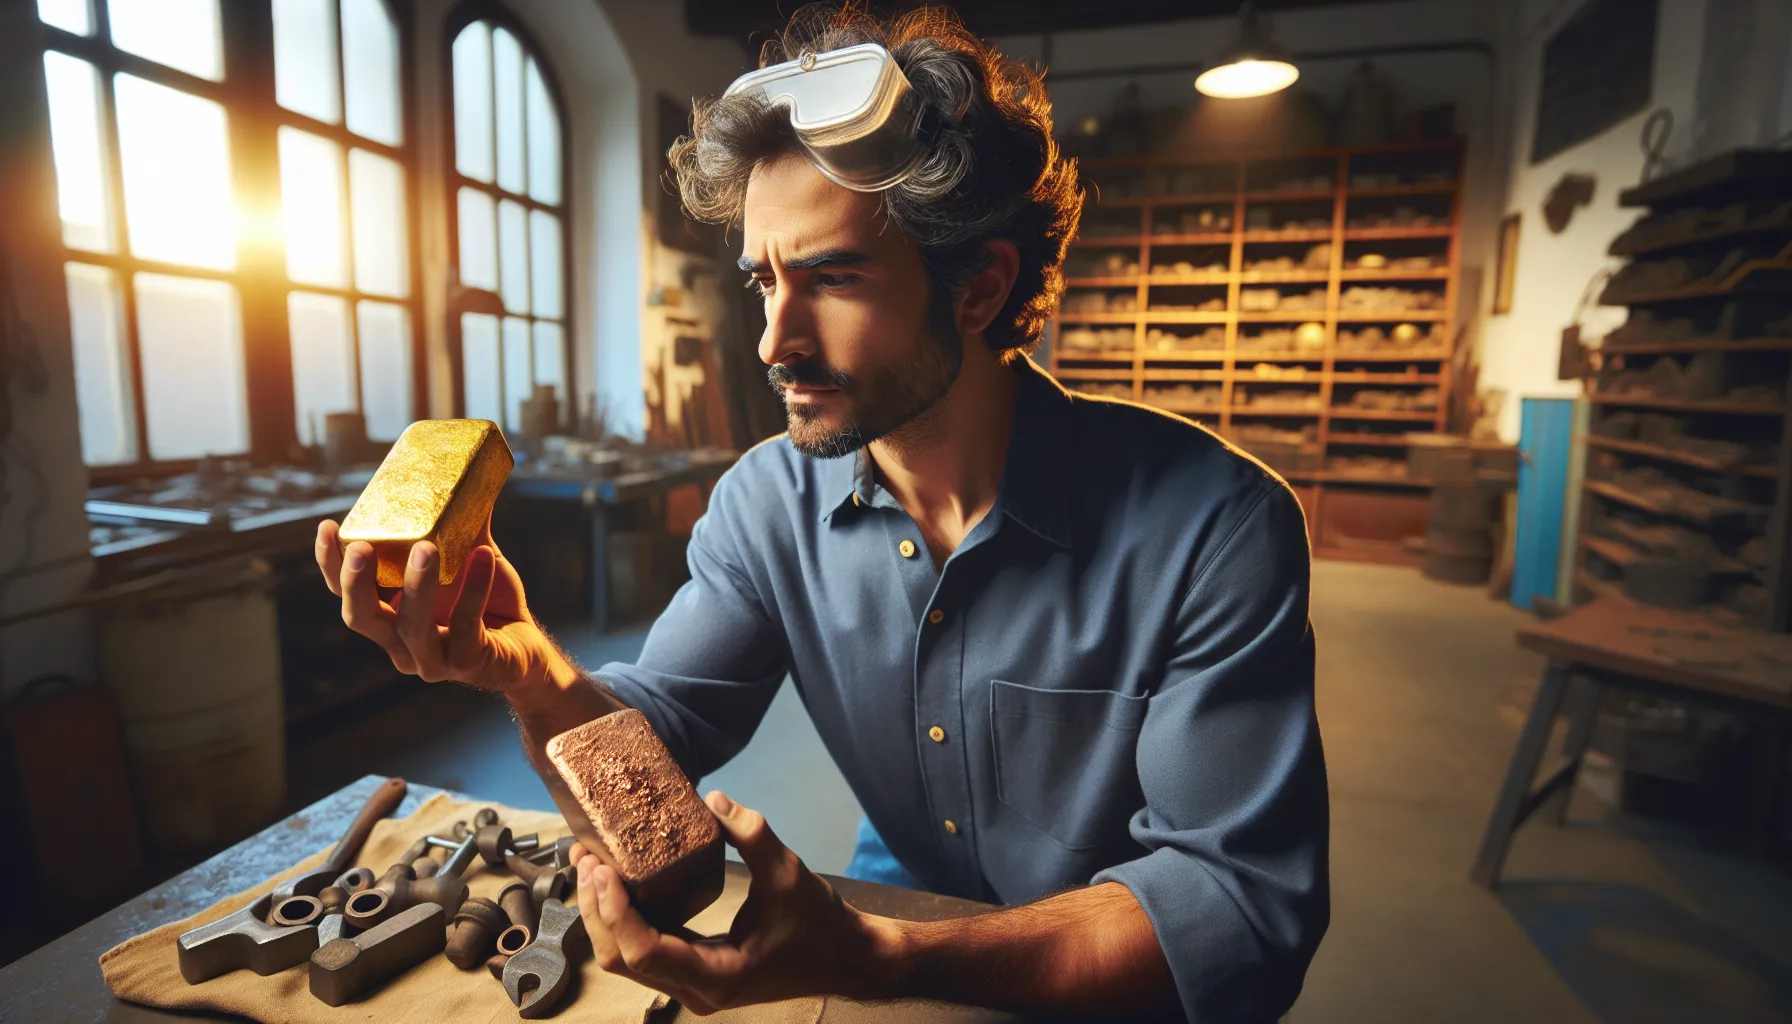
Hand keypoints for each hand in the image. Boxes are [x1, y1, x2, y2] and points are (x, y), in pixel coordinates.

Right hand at [315, 518, 556, 693]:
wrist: (526, 645)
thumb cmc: (490, 602)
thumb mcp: (468, 559)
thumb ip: (458, 525)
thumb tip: (460, 474)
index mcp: (389, 617)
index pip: (347, 594)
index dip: (331, 564)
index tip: (328, 526)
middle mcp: (400, 644)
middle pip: (361, 618)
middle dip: (357, 583)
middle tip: (362, 547)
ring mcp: (432, 660)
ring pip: (411, 628)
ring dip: (415, 587)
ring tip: (427, 547)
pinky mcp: (468, 664)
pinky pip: (465, 628)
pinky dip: (473, 592)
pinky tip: (483, 558)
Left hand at [573, 791, 898, 1012]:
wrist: (844, 957)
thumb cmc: (820, 922)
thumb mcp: (789, 872)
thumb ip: (752, 834)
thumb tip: (713, 798)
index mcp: (717, 974)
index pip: (642, 952)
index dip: (615, 912)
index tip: (604, 869)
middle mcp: (696, 990)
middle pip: (620, 959)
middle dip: (595, 908)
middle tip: (586, 858)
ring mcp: (691, 986)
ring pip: (625, 959)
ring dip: (602, 913)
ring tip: (588, 865)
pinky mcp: (691, 972)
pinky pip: (643, 950)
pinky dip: (623, 918)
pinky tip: (615, 882)